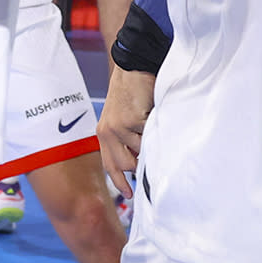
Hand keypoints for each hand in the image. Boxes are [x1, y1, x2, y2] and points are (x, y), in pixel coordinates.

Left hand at [98, 66, 156, 196]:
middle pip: (125, 164)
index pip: (110, 164)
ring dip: (150, 145)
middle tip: (153, 162)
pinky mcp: (131, 120)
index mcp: (104, 133)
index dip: (119, 181)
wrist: (133, 66)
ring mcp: (118, 126)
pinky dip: (157, 131)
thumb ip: (128, 139)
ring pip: (139, 152)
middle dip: (140, 165)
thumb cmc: (132, 91)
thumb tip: (141, 160)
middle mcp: (107, 132)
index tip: (130, 195)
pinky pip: (149, 136)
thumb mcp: (124, 117)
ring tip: (156, 133)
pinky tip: (157, 120)